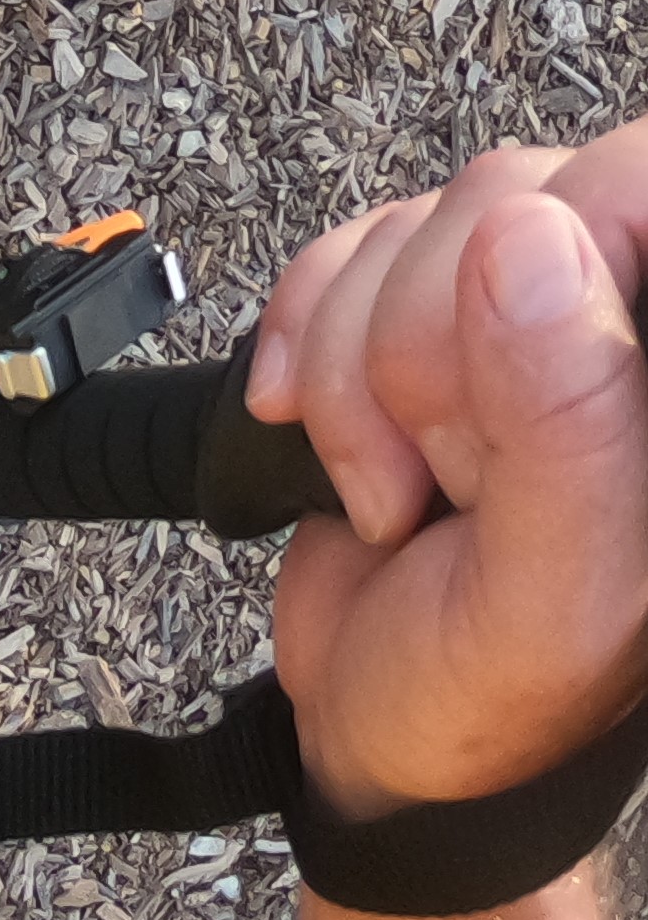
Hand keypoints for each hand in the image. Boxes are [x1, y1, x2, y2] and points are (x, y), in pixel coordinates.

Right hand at [249, 127, 647, 823]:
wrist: (367, 732)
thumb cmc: (484, 702)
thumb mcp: (546, 599)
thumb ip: (567, 431)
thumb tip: (528, 242)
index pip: (642, 187)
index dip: (561, 245)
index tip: (508, 366)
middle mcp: (623, 339)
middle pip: (519, 199)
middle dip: (427, 337)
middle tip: (442, 473)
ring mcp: (524, 318)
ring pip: (423, 220)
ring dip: (357, 357)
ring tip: (392, 481)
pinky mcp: (424, 312)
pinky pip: (344, 243)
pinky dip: (305, 332)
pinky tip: (320, 424)